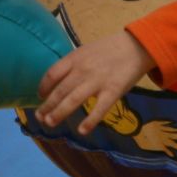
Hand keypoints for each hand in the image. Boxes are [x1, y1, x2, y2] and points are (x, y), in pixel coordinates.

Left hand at [37, 31, 156, 134]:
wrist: (136, 46)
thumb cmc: (109, 49)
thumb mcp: (86, 50)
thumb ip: (73, 64)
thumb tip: (58, 79)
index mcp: (75, 58)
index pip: (52, 74)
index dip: (43, 87)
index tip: (40, 96)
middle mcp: (82, 70)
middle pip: (60, 90)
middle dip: (48, 106)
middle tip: (40, 118)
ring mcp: (97, 81)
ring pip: (73, 100)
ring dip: (60, 113)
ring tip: (50, 123)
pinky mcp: (113, 91)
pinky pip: (99, 109)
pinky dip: (90, 121)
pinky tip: (82, 131)